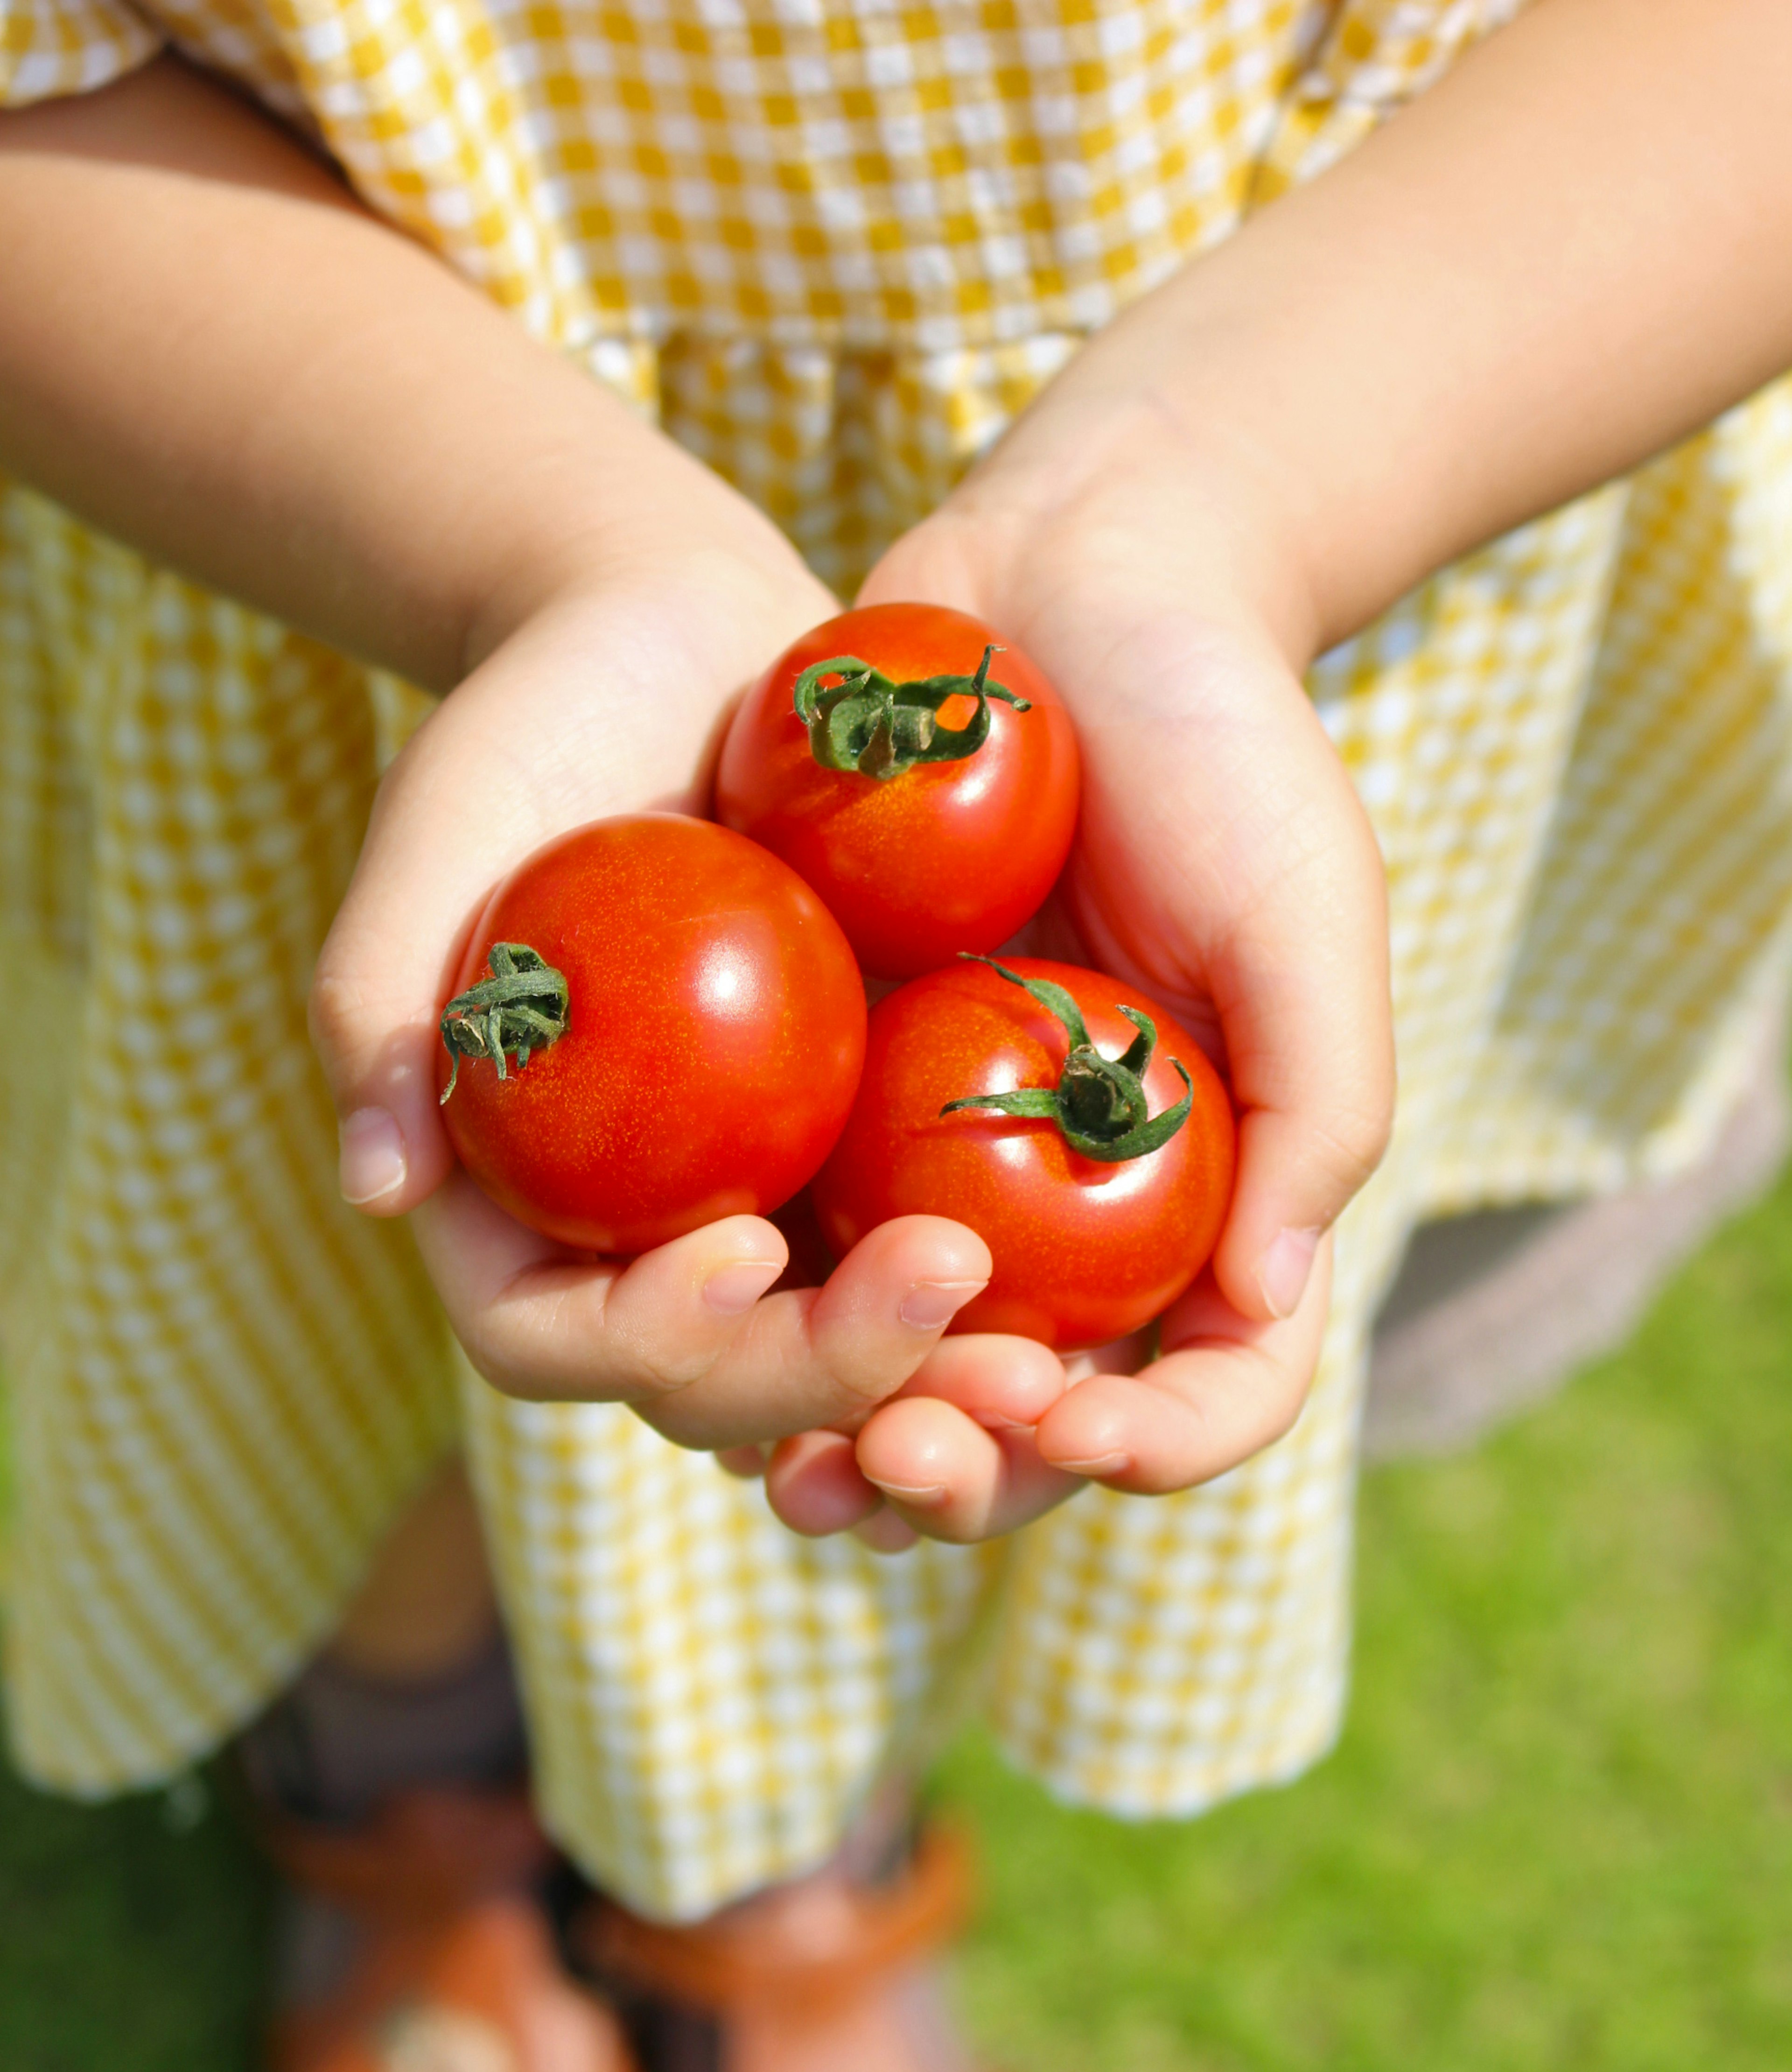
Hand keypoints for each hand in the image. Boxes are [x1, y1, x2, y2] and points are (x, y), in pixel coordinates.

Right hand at [309, 546, 998, 1446]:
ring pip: (837, 1367)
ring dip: (933, 1388)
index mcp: (511, 1198)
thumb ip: (383, 995)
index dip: (641, 1334)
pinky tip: (1080, 1302)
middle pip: (713, 1386)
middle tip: (953, 1305)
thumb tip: (376, 1188)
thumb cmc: (539, 729)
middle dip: (826, 1377)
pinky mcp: (866, 1168)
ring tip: (1037, 1366)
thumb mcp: (447, 826)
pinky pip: (927, 1274)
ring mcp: (760, 1214)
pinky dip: (994, 1307)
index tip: (736, 1253)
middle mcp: (634, 1239)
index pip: (550, 1336)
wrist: (690, 654)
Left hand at [757, 402, 1390, 1546]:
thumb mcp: (1306, 904)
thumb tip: (1261, 1301)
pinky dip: (746, 1328)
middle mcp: (1079, 1213)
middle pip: (1034, 1418)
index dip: (1158, 1445)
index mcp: (1212, 1191)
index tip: (1076, 1427)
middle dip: (970, 1475)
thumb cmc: (1215, 736)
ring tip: (791, 1465)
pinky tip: (698, 1339)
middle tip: (899, 1466)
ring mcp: (946, 1171)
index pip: (1215, 1381)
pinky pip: (782, 1256)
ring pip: (893, 1373)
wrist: (1062, 585)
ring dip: (841, 1440)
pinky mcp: (829, 1110)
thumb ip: (1316, 1105)